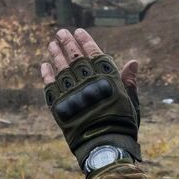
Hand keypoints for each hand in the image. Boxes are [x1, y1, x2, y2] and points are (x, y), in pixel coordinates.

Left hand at [40, 28, 141, 169]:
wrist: (105, 147)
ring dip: (55, 54)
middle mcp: (87, 81)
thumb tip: (133, 62)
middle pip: (74, 56)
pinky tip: (44, 66)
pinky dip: (47, 75)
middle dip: (67, 42)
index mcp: (106, 78)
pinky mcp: (60, 105)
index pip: (94, 53)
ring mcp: (71, 93)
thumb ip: (128, 81)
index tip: (78, 31)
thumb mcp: (130, 101)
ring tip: (51, 45)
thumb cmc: (122, 124)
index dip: (85, 41)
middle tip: (60, 33)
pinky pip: (50, 86)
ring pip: (60, 68)